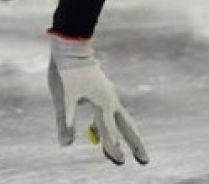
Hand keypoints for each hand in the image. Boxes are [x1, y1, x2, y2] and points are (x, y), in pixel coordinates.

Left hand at [47, 32, 148, 165]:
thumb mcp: (62, 98)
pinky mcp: (102, 91)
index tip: (119, 161)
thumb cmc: (66, 72)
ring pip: (122, 120)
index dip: (114, 148)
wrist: (71, 47)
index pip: (110, 132)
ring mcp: (108, 95)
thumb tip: (65, 145)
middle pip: (127, 127)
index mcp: (102, 103)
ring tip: (129, 152)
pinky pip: (110, 112)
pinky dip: (110, 125)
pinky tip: (99, 133)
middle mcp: (110, 101)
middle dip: (136, 145)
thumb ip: (64, 121)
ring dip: (127, 136)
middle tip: (145, 162)